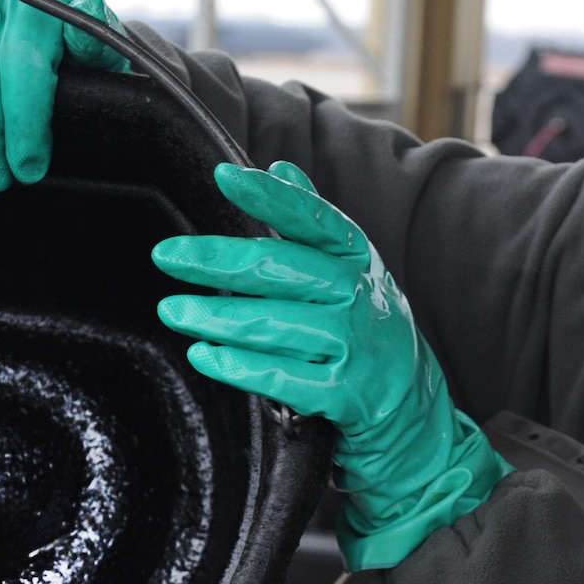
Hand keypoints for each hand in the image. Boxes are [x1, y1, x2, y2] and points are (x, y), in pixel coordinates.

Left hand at [153, 161, 510, 570]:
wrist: (417, 417)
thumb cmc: (371, 337)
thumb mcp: (355, 274)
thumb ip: (314, 224)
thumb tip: (280, 166)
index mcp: (358, 261)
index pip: (313, 220)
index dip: (271, 197)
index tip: (225, 175)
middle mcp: (359, 298)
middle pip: (282, 270)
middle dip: (218, 261)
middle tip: (166, 256)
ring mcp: (354, 348)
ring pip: (274, 325)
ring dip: (216, 318)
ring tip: (173, 312)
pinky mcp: (346, 397)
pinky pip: (282, 378)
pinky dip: (239, 367)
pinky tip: (205, 356)